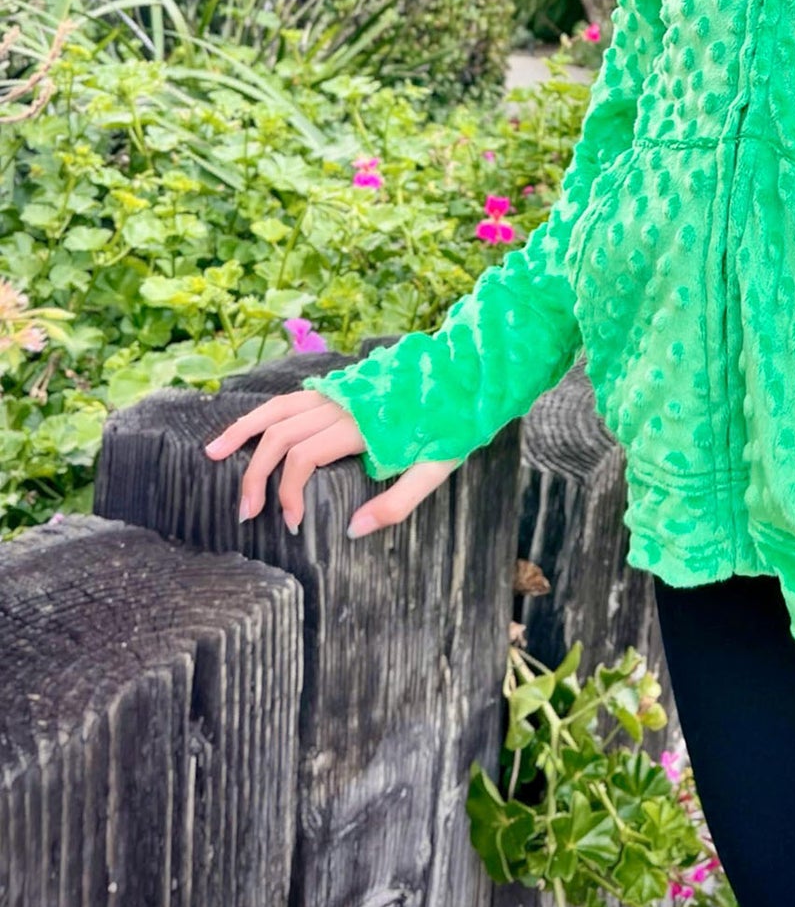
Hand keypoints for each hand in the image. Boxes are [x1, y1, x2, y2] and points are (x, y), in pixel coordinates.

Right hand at [203, 388, 462, 537]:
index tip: (292, 524)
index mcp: (362, 424)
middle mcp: (342, 403)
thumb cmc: (455, 423)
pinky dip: (265, 413)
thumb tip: (351, 532)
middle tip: (245, 512)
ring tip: (212, 453)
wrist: (470, 374)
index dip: (288, 492)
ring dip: (244, 432)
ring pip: (278, 407)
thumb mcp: (436, 468)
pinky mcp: (341, 385)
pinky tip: (249, 429)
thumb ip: (396, 503)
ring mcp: (338, 389)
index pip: (304, 456)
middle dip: (257, 474)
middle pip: (281, 435)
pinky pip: (292, 397)